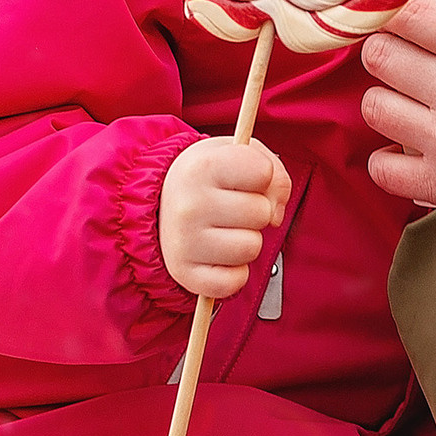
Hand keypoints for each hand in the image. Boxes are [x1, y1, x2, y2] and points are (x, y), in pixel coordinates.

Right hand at [158, 134, 290, 298]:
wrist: (159, 201)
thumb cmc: (212, 177)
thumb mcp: (241, 154)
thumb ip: (275, 174)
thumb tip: (276, 216)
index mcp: (203, 167)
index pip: (263, 172)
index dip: (264, 176)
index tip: (246, 177)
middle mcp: (189, 204)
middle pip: (262, 213)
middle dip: (258, 211)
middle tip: (234, 207)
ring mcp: (184, 242)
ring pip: (251, 248)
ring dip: (248, 241)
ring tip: (226, 229)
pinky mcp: (184, 273)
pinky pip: (234, 281)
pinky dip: (236, 273)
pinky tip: (221, 256)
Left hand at [360, 0, 435, 206]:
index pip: (412, 10)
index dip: (397, 6)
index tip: (403, 12)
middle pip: (379, 52)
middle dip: (386, 49)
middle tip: (402, 55)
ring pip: (374, 105)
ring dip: (386, 101)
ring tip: (407, 103)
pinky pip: (382, 166)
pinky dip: (389, 160)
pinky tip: (409, 153)